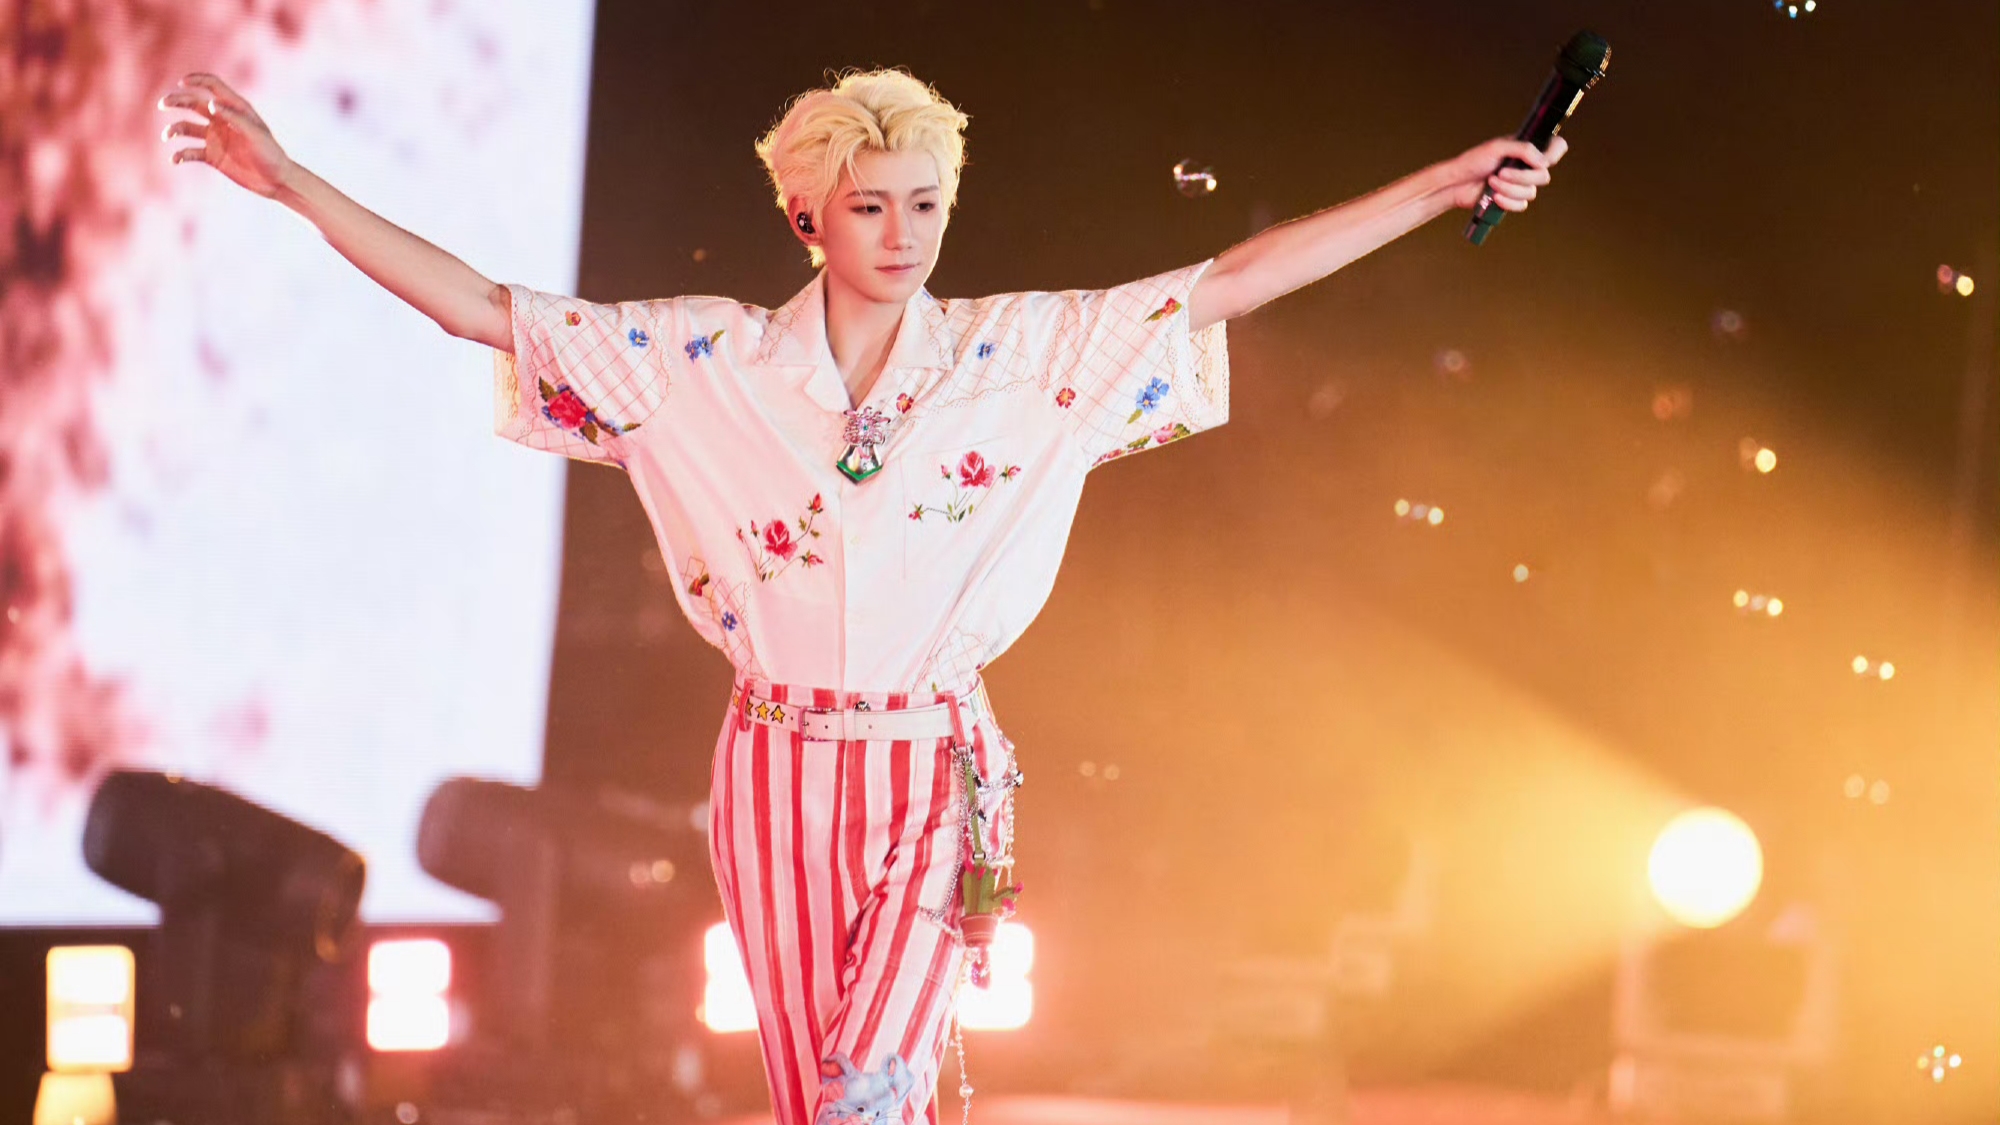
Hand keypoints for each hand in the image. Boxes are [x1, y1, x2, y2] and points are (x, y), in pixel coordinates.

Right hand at [157, 73, 291, 197]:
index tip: (182, 83)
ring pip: (186, 127)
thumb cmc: (270, 153)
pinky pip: (189, 152)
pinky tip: (175, 160)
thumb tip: (211, 104)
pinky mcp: (211, 156)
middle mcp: (221, 120)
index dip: (196, 80)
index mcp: (235, 108)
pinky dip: (180, 154)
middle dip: (176, 101)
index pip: (212, 86)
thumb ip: (234, 118)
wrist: (275, 180)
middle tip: (163, 104)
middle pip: (193, 103)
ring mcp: (214, 138)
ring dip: (174, 129)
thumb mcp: (255, 134)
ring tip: (168, 136)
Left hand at [1440, 134, 1567, 212]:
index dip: (1554, 153)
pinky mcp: (1511, 200)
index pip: (1556, 148)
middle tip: (1501, 172)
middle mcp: (1526, 167)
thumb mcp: (1497, 147)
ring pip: (1531, 193)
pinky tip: (1494, 197)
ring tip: (1491, 181)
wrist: (1457, 183)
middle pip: (1543, 177)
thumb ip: (1523, 149)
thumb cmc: (1474, 161)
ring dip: (1509, 188)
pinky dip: (1507, 201)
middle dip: (1522, 177)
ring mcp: (1520, 185)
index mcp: (1526, 150)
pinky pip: (1521, 205)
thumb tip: (1543, 162)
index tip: (1542, 159)